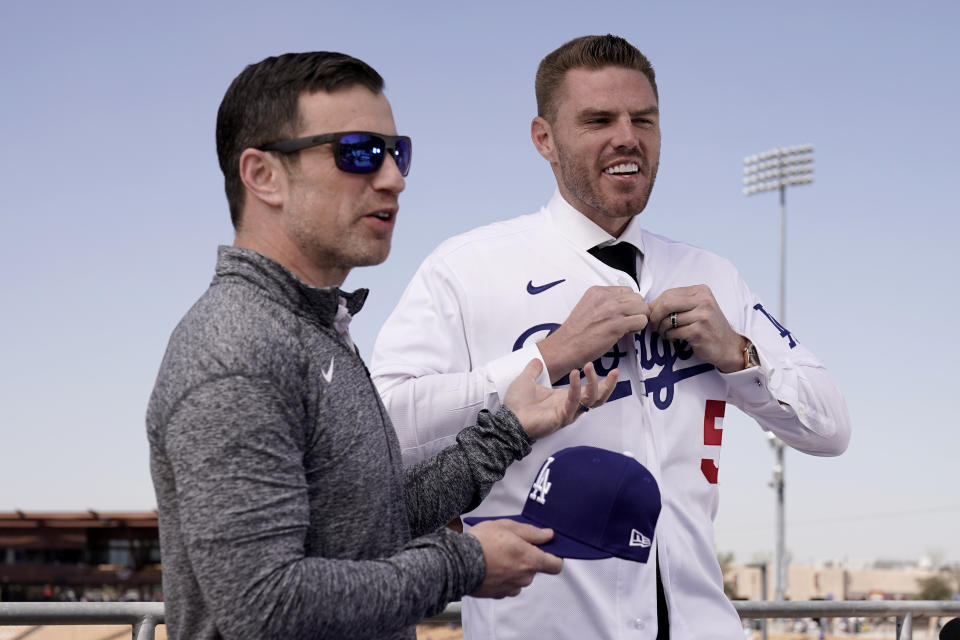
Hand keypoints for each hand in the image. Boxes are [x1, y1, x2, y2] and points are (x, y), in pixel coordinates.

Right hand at [467, 519, 562, 597]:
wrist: (457, 563)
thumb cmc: (482, 541)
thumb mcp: (507, 526)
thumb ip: (531, 532)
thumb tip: (549, 535)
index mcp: (530, 560)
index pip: (556, 565)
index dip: (554, 556)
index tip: (545, 549)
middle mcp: (524, 577)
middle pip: (534, 569)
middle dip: (526, 558)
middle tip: (509, 545)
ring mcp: (511, 588)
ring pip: (519, 577)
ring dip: (513, 568)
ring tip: (495, 555)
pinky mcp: (498, 594)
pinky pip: (507, 585)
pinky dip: (502, 577)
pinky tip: (489, 566)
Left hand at [503, 360, 618, 439]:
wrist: (508, 420)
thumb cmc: (517, 406)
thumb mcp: (525, 380)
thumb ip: (533, 370)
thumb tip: (537, 361)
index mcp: (565, 398)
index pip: (591, 391)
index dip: (604, 382)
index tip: (613, 370)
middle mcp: (570, 406)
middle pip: (598, 399)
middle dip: (608, 385)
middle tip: (614, 371)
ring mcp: (567, 412)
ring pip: (591, 401)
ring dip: (594, 383)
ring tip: (589, 367)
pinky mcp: (561, 417)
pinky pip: (574, 402)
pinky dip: (576, 387)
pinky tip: (575, 374)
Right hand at [536, 286, 649, 382]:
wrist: (565, 346)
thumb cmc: (576, 332)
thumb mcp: (588, 307)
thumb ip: (605, 303)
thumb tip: (623, 307)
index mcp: (597, 291)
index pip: (627, 290)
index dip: (629, 303)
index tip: (623, 313)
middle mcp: (605, 297)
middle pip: (637, 297)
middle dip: (636, 310)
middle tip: (628, 321)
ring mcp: (612, 310)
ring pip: (642, 307)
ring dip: (639, 318)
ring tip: (628, 327)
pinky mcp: (617, 324)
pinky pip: (641, 320)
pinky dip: (638, 328)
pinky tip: (626, 333)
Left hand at [647, 285, 745, 372]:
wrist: (728, 346)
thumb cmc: (709, 327)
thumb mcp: (698, 307)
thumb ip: (678, 302)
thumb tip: (650, 306)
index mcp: (701, 291)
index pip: (668, 293)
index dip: (655, 305)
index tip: (653, 315)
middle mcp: (703, 301)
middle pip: (665, 304)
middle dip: (655, 316)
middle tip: (654, 326)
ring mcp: (702, 316)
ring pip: (667, 320)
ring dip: (661, 329)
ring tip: (666, 333)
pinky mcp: (699, 332)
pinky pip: (673, 332)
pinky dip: (669, 337)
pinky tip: (674, 338)